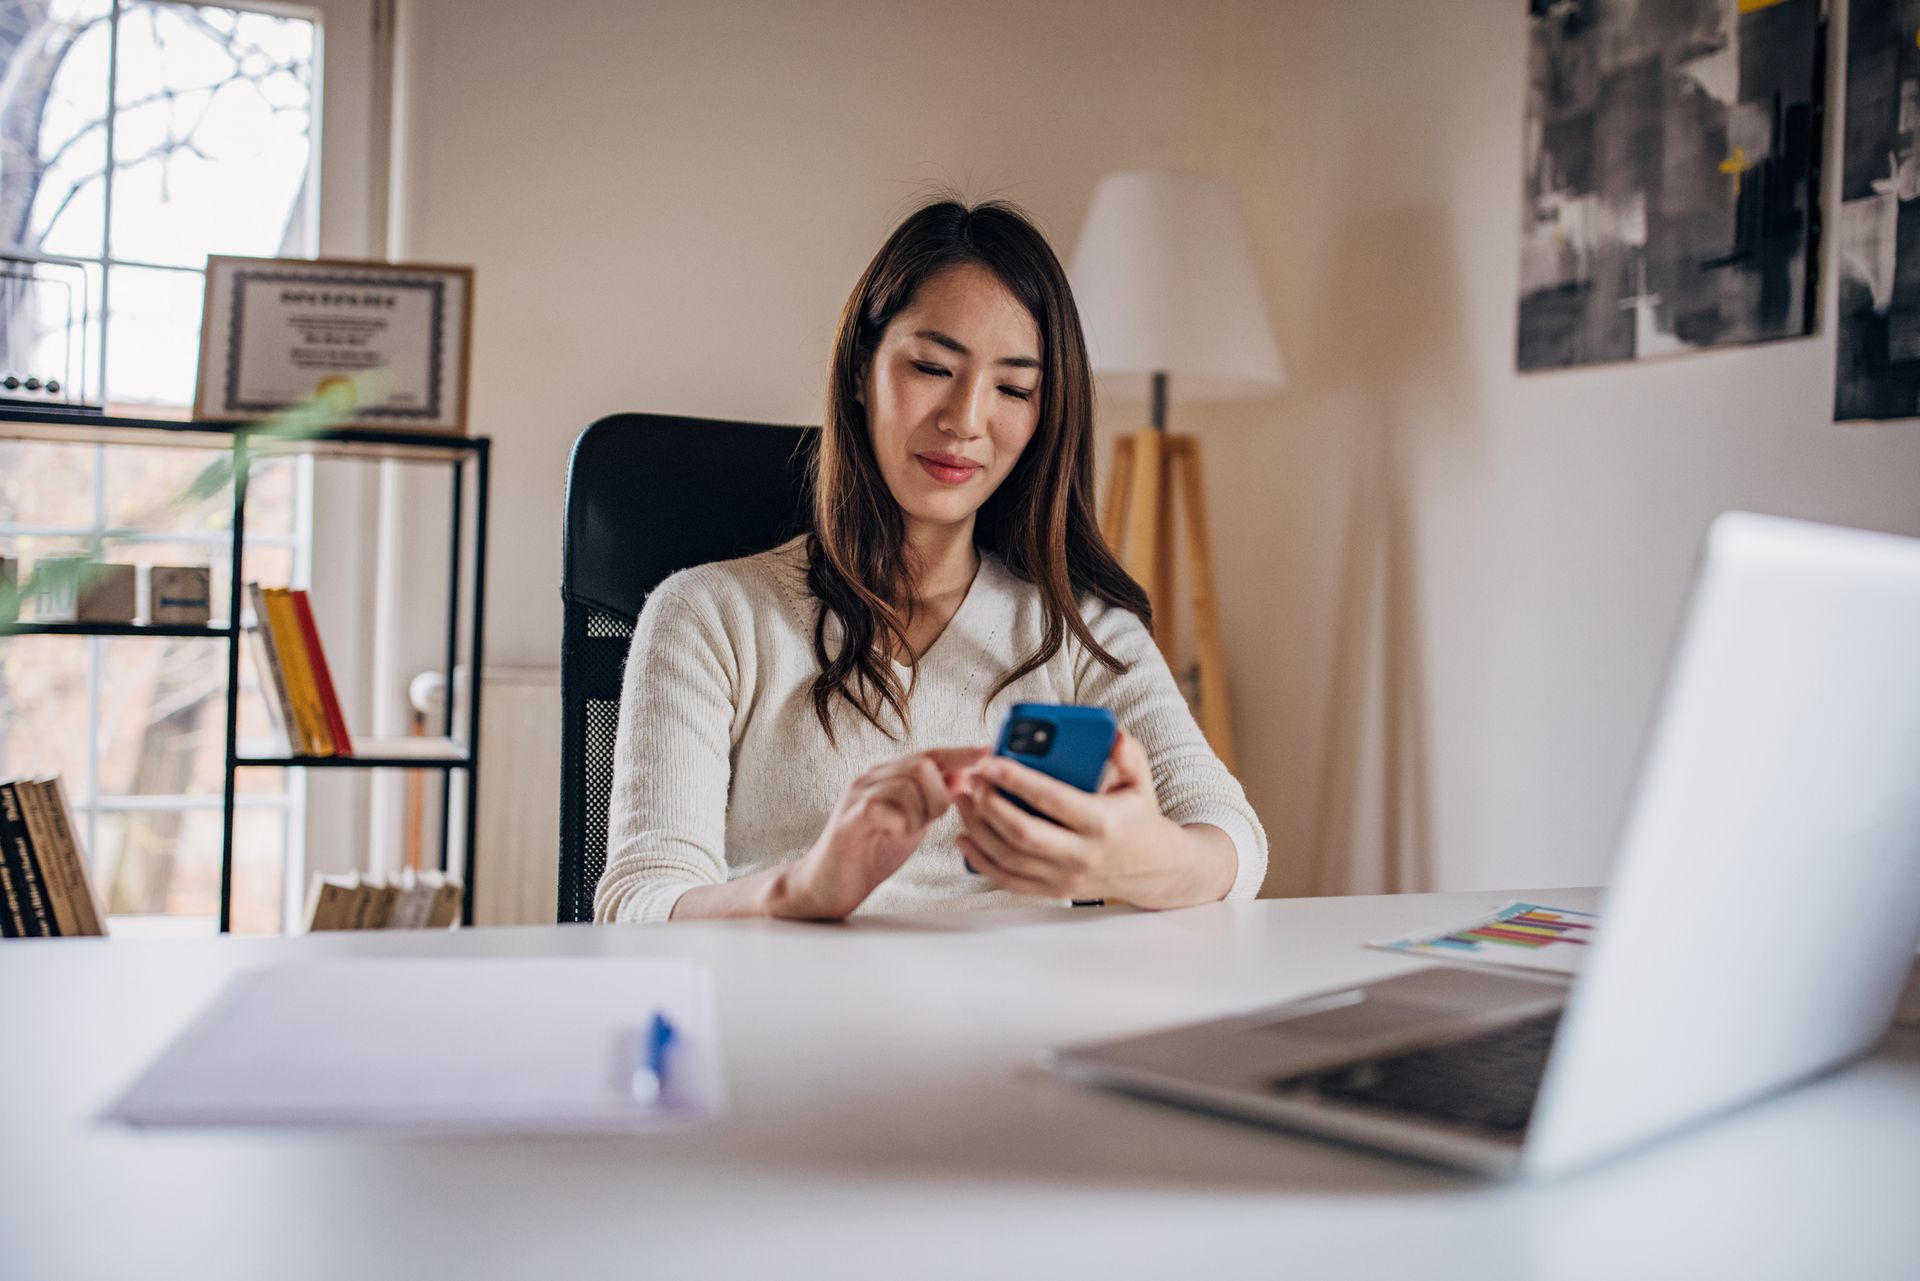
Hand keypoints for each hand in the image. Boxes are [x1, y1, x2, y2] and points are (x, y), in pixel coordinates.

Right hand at [774, 746, 987, 919]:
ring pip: (906, 786)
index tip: (987, 751)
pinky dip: (899, 823)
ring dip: (918, 813)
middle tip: (930, 820)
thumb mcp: (913, 824)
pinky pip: (883, 807)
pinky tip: (894, 834)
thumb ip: (933, 802)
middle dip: (939, 795)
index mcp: (888, 778)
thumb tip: (965, 778)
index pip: (930, 754)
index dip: (959, 753)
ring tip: (907, 831)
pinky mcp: (849, 820)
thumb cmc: (870, 853)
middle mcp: (871, 780)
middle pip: (922, 766)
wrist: (828, 885)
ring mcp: (857, 797)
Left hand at [953, 729, 1230, 908]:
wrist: (1153, 868)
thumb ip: (1128, 754)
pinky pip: (1008, 880)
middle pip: (1022, 833)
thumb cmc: (1138, 819)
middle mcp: (1082, 855)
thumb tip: (1111, 733)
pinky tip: (965, 838)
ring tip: (963, 800)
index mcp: (1102, 823)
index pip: (1051, 800)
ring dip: (978, 829)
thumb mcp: (1141, 783)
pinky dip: (981, 861)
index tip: (991, 762)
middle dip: (989, 804)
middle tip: (972, 780)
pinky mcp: (1053, 891)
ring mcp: (1065, 878)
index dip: (1016, 780)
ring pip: (1009, 857)